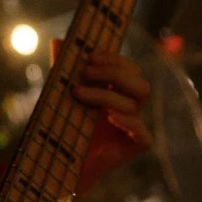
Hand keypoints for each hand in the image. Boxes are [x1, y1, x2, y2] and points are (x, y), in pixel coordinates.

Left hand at [66, 47, 153, 189]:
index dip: (114, 59)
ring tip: (79, 92)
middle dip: (113, 73)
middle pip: (140, 83)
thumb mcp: (61, 93)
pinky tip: (109, 117)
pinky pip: (144, 135)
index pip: (130, 69)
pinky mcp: (134, 148)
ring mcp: (134, 128)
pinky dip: (129, 123)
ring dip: (108, 93)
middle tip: (85, 72)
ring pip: (136, 103)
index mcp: (118, 92)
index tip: (90, 56)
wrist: (58, 161)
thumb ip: (63, 68)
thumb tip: (57, 40)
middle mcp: (129, 108)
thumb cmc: (64, 126)